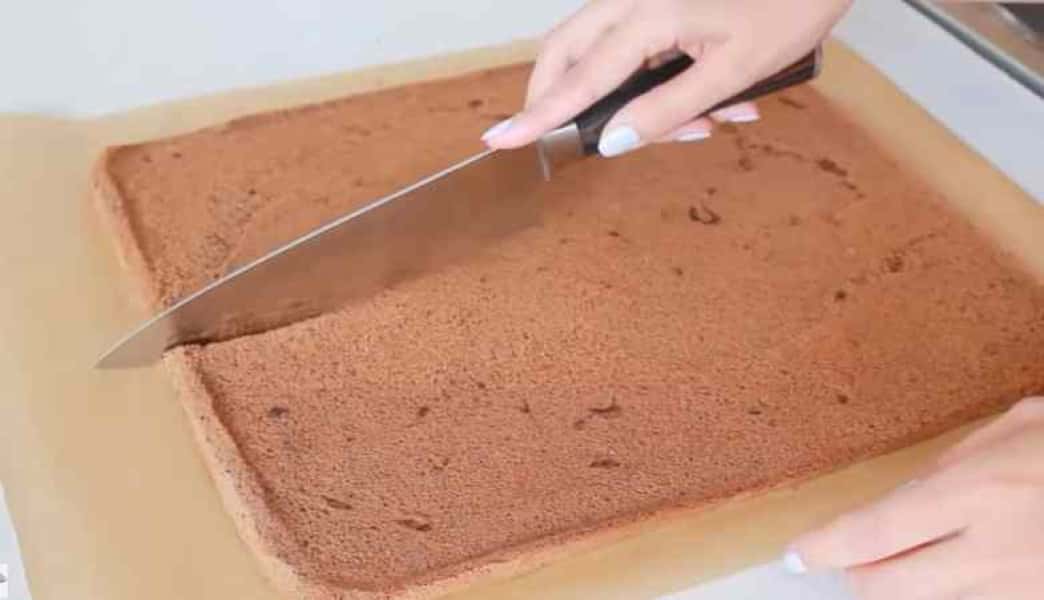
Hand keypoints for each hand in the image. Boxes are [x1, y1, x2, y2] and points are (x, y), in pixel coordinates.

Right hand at [482, 0, 851, 155]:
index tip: (500, 139)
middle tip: (557, 136)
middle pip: (565, 50)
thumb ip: (668, 109)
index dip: (539, 115)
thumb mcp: (733, 72)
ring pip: (594, 48)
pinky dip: (647, 80)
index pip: (580, 78)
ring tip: (698, 126)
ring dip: (617, 96)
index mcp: (650, 16)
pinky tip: (707, 107)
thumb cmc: (789, 9)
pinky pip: (627, 43)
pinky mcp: (655, 1)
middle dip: (557, 98)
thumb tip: (613, 141)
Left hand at [787, 397, 1043, 599]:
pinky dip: (959, 586)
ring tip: (930, 547)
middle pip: (889, 587)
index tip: (797, 554)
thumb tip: (905, 493)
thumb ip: (954, 462)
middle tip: (854, 556)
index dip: (826, 547)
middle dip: (859, 574)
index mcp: (980, 491)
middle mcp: (994, 551)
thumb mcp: (1023, 428)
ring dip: (914, 581)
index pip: (875, 533)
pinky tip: (977, 556)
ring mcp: (1021, 589)